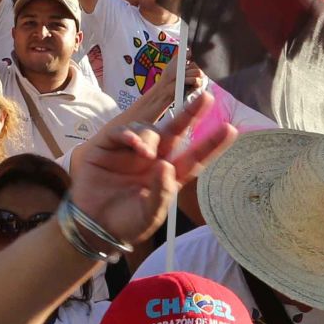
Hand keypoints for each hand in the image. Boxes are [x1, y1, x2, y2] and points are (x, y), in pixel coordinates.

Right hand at [61, 85, 232, 247]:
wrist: (92, 226)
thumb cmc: (124, 224)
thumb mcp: (148, 216)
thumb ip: (161, 194)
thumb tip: (166, 166)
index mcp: (168, 177)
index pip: (194, 158)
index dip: (212, 145)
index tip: (231, 130)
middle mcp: (153, 159)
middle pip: (176, 133)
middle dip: (191, 114)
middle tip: (206, 97)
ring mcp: (131, 151)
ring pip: (150, 131)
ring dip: (151, 138)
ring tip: (146, 156)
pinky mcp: (109, 146)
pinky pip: (123, 131)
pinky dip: (130, 135)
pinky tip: (134, 146)